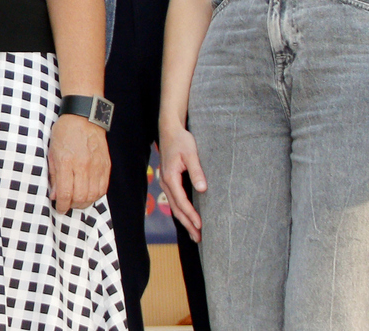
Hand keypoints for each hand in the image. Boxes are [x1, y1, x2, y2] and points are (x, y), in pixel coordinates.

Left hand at [48, 113, 108, 213]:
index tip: (59, 208)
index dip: (62, 205)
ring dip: (85, 202)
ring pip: (93, 195)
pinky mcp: (106, 165)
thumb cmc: (64, 133)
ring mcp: (96, 166)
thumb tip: (56, 195)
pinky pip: (103, 188)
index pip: (66, 193)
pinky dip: (96, 195)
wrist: (84, 117)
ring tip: (77, 200)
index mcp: (67, 161)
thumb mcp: (52, 151)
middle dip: (73, 205)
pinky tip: (89, 193)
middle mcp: (83, 166)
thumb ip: (54, 175)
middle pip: (81, 197)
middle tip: (67, 204)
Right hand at [159, 123, 206, 240]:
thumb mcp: (191, 154)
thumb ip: (196, 171)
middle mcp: (166, 182)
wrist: (170, 130)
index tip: (200, 225)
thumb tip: (202, 189)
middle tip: (198, 238)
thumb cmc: (181, 140)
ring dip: (184, 220)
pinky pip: (174, 201)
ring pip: (174, 206)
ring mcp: (166, 182)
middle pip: (176, 208)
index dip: (191, 214)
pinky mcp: (169, 181)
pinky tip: (188, 218)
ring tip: (194, 233)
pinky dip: (181, 211)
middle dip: (187, 224)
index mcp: (170, 177)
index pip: (181, 201)